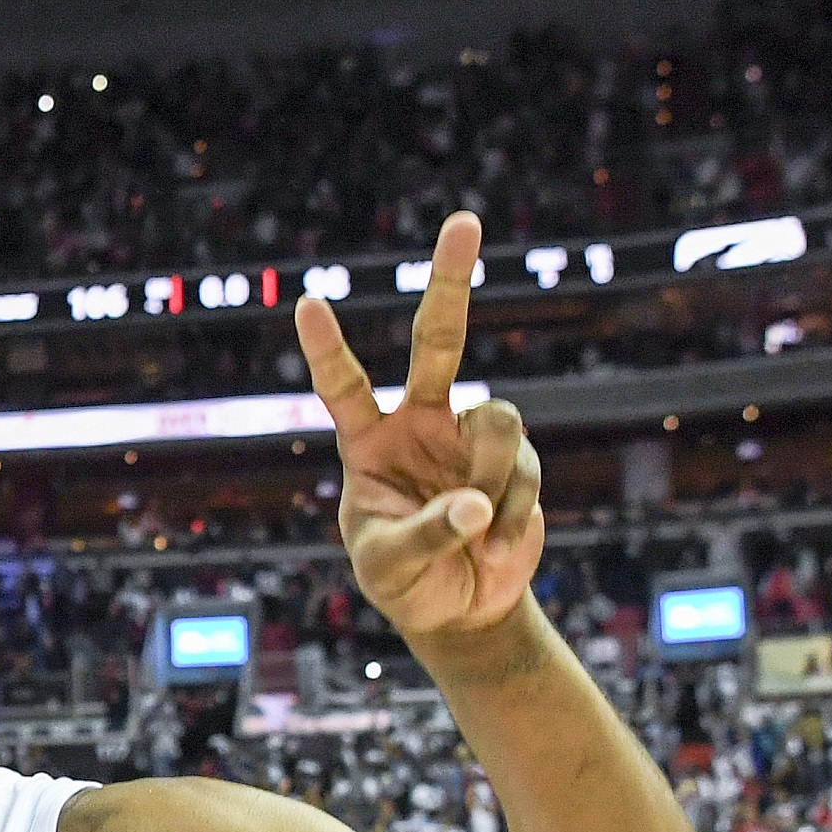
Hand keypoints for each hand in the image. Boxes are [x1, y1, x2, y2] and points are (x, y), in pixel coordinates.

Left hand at [295, 211, 540, 638]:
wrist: (460, 610)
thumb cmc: (406, 585)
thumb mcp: (392, 567)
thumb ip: (426, 534)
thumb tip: (475, 503)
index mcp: (369, 443)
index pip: (344, 387)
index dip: (328, 349)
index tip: (307, 303)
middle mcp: (420, 424)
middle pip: (438, 340)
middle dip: (451, 281)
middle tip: (464, 221)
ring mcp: (470, 438)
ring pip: (499, 419)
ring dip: (496, 479)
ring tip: (480, 538)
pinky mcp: (514, 461)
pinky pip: (524, 468)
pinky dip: (514, 514)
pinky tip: (497, 550)